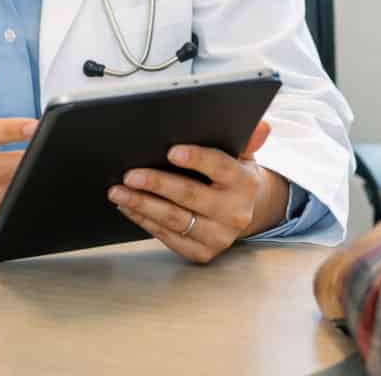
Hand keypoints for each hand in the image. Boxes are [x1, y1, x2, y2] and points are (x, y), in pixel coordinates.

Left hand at [108, 120, 287, 263]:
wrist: (245, 213)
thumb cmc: (234, 177)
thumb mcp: (243, 155)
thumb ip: (248, 138)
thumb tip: (261, 126)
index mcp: (245, 182)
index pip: (220, 167)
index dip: (196, 159)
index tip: (171, 151)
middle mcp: (235, 212)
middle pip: (190, 195)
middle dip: (157, 183)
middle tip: (130, 174)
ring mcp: (219, 236)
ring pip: (174, 219)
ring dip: (142, 204)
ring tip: (119, 191)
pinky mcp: (202, 253)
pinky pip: (168, 237)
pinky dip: (145, 221)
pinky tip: (129, 207)